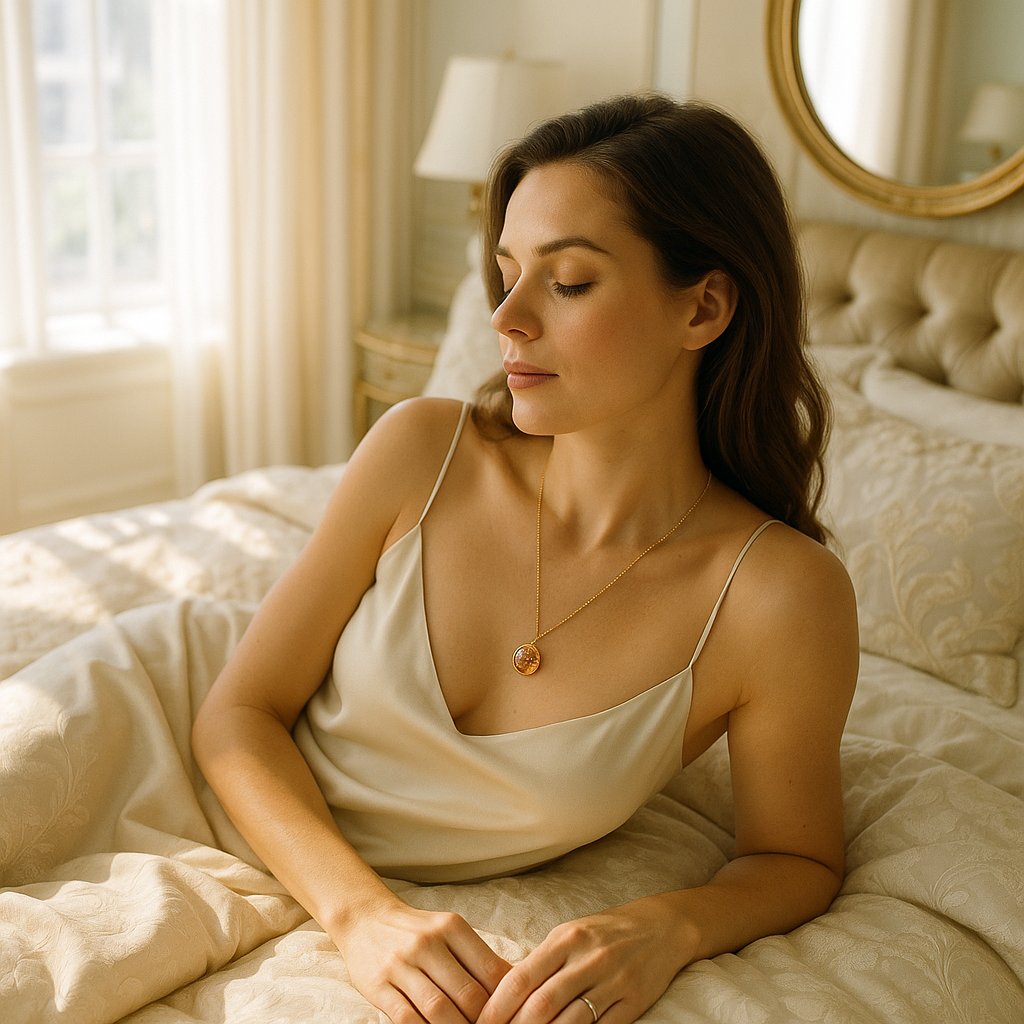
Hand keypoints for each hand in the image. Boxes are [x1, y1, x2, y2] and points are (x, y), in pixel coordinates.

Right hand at [334, 900, 511, 1022]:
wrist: (365, 918)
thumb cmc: (416, 931)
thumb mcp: (449, 931)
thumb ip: (476, 957)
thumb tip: (512, 986)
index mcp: (451, 927)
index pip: (490, 970)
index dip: (504, 1000)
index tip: (509, 1016)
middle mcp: (427, 942)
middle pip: (468, 994)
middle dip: (483, 1021)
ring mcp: (401, 963)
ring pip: (439, 1009)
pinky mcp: (378, 984)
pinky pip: (407, 1018)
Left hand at [477, 897, 690, 1023]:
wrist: (660, 927)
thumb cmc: (604, 932)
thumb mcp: (570, 934)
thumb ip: (542, 961)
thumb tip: (505, 993)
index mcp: (566, 939)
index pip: (522, 976)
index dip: (498, 1006)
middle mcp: (588, 959)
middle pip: (542, 1004)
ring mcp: (613, 982)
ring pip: (570, 1023)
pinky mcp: (633, 1003)